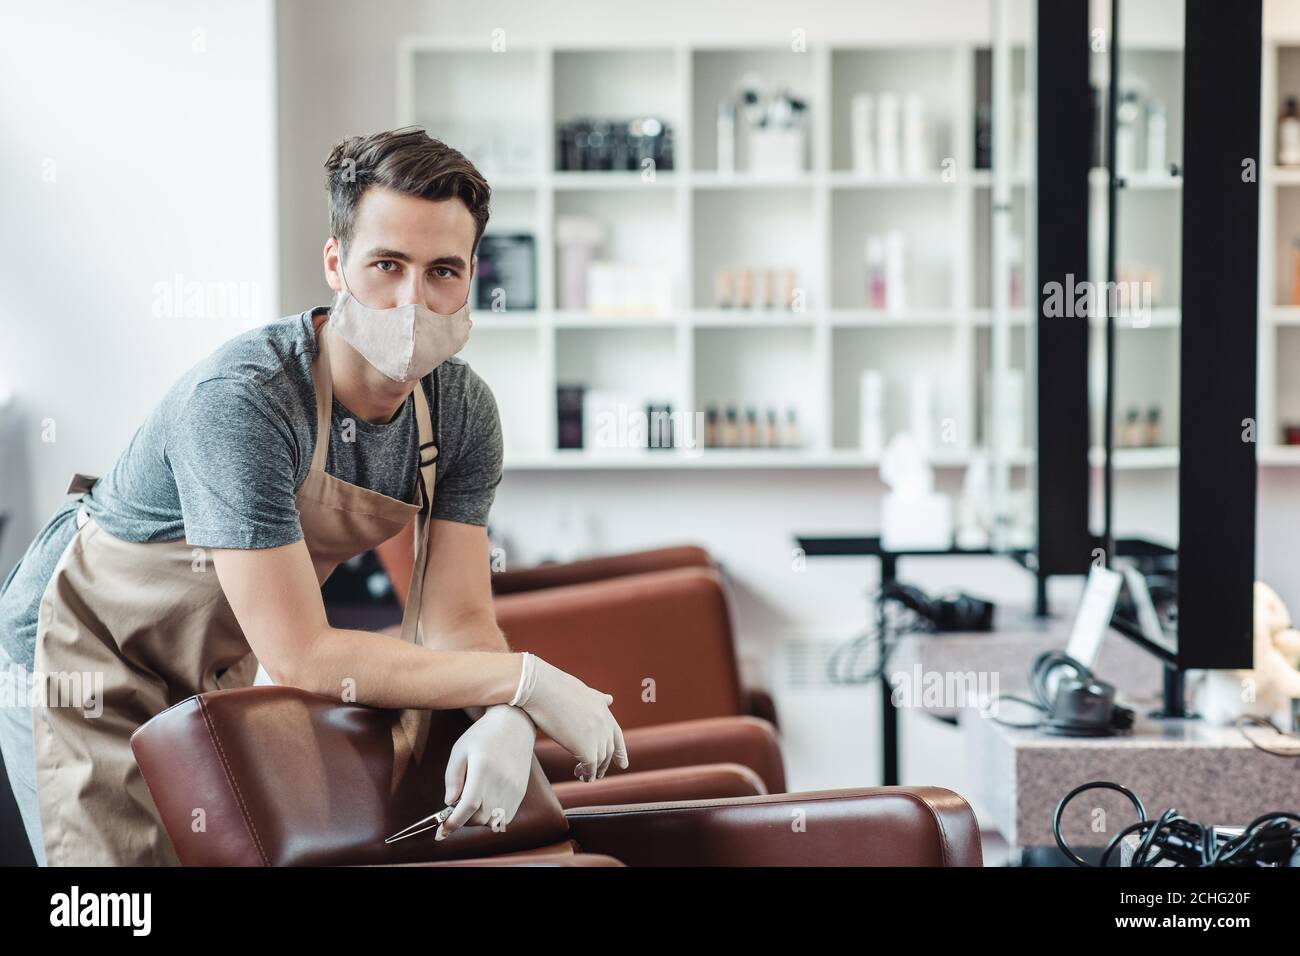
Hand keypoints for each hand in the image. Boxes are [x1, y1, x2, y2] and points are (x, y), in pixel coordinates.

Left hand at [438, 704, 536, 838]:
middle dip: (464, 819)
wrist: (515, 723)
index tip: (441, 832)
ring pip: (492, 820)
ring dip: (478, 818)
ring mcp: (513, 788)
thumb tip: (449, 803)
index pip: (468, 807)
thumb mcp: (460, 750)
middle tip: (456, 809)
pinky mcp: (520, 791)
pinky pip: (505, 816)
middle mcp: (501, 781)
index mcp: (483, 769)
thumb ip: (452, 777)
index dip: (453, 822)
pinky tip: (486, 802)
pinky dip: (493, 817)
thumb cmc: (483, 735)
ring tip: (472, 802)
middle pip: (479, 817)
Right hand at [510, 652, 628, 780]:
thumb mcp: (583, 690)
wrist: (541, 689)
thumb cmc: (555, 686)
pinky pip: (590, 766)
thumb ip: (598, 699)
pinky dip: (587, 774)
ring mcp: (597, 736)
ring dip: (594, 771)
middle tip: (598, 774)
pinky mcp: (585, 748)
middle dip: (605, 764)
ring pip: (601, 760)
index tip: (623, 764)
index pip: (617, 736)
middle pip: (608, 750)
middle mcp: (604, 724)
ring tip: (585, 776)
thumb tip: (610, 699)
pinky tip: (581, 776)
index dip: (620, 752)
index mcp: (604, 710)